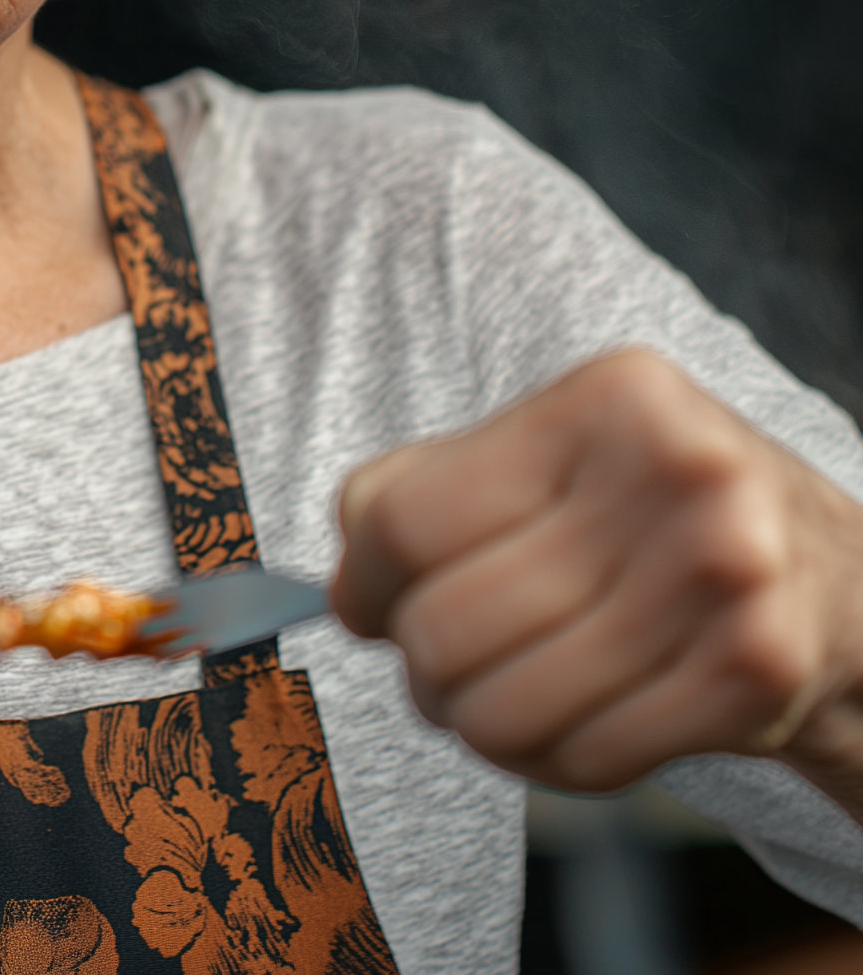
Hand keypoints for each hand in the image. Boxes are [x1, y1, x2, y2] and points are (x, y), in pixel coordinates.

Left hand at [333, 348, 862, 807]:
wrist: (837, 583)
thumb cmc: (649, 511)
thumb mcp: (550, 456)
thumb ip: (423, 494)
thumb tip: (343, 590)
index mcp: (606, 398)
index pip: (408, 517)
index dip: (364, 581)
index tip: (364, 606)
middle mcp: (678, 470)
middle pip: (447, 623)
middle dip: (424, 669)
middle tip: (444, 668)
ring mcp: (729, 571)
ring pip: (504, 706)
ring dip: (482, 724)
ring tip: (508, 695)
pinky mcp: (759, 671)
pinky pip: (583, 756)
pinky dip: (555, 759)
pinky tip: (578, 720)